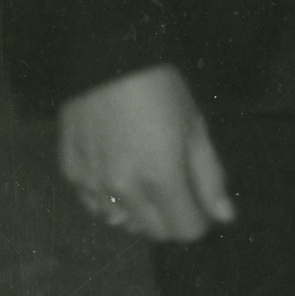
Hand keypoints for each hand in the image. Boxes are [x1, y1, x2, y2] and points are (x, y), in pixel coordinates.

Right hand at [57, 66, 231, 245]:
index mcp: (161, 180)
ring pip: (121, 223)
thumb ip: (209, 179)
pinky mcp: (70, 173)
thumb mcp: (195, 130)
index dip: (198, 222)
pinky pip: (94, 205)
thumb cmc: (160, 92)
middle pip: (154, 232)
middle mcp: (124, 190)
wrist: (105, 63)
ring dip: (139, 214)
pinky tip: (119, 179)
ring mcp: (92, 184)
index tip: (200, 204)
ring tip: (147, 185)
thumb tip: (224, 217)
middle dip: (172, 220)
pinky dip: (110, 202)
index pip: (184, 231)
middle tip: (177, 193)